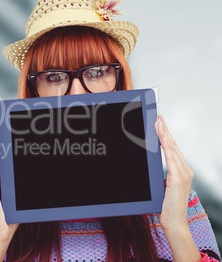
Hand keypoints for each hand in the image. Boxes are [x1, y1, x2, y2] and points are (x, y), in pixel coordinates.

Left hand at [155, 115, 200, 261]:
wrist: (173, 222)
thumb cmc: (166, 206)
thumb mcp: (164, 186)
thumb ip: (163, 176)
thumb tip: (155, 167)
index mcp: (182, 171)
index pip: (173, 149)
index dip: (167, 136)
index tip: (161, 124)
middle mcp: (185, 170)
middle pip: (174, 145)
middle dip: (165, 130)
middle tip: (159, 117)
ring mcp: (184, 174)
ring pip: (173, 149)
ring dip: (165, 134)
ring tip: (159, 122)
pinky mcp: (179, 178)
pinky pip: (171, 158)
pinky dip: (166, 146)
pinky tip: (162, 138)